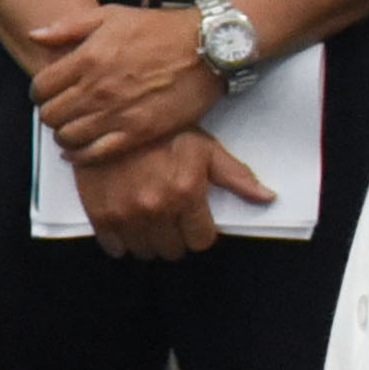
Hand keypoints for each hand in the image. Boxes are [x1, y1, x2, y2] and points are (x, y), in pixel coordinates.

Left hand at [27, 2, 216, 162]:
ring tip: (72, 128)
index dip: (39, 92)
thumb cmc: (160, 29)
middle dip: (50, 114)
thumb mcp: (112, 16)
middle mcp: (97, 89)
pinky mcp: (138, 133)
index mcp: (87, 58)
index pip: (41, 87)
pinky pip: (95, 154)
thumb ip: (69, 26)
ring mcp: (116, 113)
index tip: (48, 93)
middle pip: (50, 115)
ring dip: (64, 135)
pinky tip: (79, 151)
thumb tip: (35, 36)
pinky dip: (81, 156)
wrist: (207, 47)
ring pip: (68, 137)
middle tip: (60, 111)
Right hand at [78, 125, 267, 261]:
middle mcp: (157, 208)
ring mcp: (126, 214)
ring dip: (149, 239)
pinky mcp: (100, 214)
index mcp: (186, 193)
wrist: (110, 117)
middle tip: (169, 216)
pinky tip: (125, 221)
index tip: (192, 218)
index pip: (201, 240)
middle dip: (174, 236)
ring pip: (145, 252)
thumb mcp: (204, 148)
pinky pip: (115, 248)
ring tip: (147, 218)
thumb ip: (236, 176)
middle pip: (173, 250)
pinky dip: (121, 240)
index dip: (199, 229)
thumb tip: (268, 198)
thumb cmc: (162, 131)